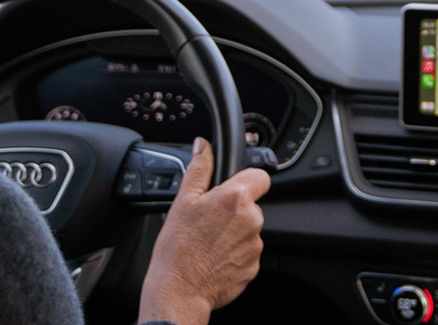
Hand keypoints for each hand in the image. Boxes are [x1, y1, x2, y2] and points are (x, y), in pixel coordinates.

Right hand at [139, 137, 270, 324]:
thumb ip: (199, 168)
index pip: (260, 176)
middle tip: (209, 221)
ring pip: (249, 230)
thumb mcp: (183, 201)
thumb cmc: (177, 249)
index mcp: (236, 198)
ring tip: (208, 242)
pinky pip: (247, 252)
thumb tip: (203, 146)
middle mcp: (252, 220)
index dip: (247, 179)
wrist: (179, 291)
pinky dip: (234, 253)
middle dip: (234, 210)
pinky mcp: (253, 267)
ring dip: (234, 232)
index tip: (233, 188)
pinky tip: (214, 257)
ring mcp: (255, 246)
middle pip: (251, 205)